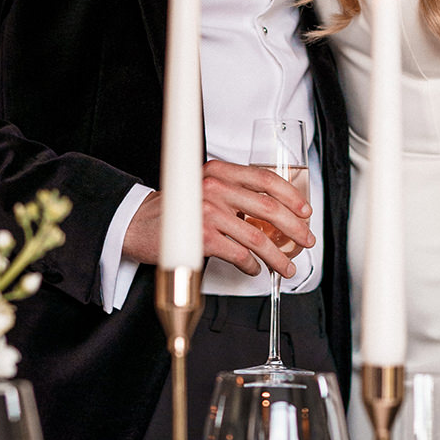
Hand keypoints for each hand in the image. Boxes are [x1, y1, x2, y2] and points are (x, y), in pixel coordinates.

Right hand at [122, 161, 313, 277]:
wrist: (135, 224)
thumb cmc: (172, 211)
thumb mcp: (203, 189)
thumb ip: (233, 194)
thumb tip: (270, 213)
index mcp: (218, 171)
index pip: (264, 179)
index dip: (290, 196)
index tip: (304, 210)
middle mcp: (214, 187)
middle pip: (268, 208)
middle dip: (294, 228)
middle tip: (304, 240)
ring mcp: (208, 212)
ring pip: (257, 237)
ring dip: (277, 256)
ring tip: (284, 266)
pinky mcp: (203, 237)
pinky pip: (239, 254)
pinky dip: (251, 265)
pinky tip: (254, 269)